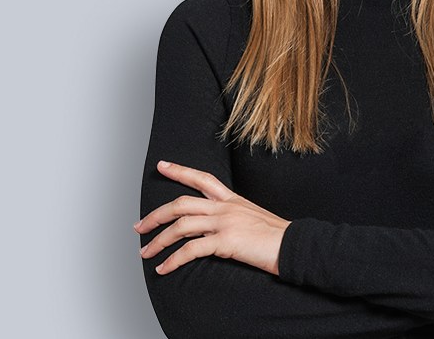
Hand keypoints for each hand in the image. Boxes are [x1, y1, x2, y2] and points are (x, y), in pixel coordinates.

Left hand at [134, 160, 290, 275]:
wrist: (294, 245)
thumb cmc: (277, 236)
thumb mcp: (253, 217)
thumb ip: (234, 217)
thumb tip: (218, 227)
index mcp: (232, 200)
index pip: (202, 179)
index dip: (180, 171)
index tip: (162, 165)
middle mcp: (225, 207)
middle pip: (181, 203)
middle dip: (156, 215)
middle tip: (139, 226)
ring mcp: (225, 223)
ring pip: (181, 226)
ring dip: (159, 240)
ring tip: (146, 252)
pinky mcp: (226, 241)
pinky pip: (191, 250)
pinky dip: (173, 260)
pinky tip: (164, 269)